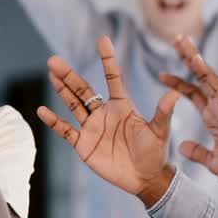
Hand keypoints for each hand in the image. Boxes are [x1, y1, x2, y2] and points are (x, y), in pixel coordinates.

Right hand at [36, 36, 180, 205]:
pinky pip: (65, 130)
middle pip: (83, 89)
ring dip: (61, 89)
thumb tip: (175, 94)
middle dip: (69, 74)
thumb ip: (163, 113)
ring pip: (73, 104)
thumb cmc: (155, 153)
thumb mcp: (159, 131)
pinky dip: (54, 121)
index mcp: (122, 106)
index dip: (107, 59)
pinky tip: (42, 110)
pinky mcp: (83, 144)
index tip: (103, 40)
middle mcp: (104, 113)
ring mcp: (91, 127)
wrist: (144, 178)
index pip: (113, 77)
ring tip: (50, 74)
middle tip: (54, 60)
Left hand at [162, 36, 217, 185]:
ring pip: (206, 75)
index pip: (194, 94)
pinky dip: (204, 71)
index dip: (178, 84)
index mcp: (214, 117)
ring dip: (193, 57)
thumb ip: (198, 152)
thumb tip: (182, 146)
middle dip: (187, 59)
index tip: (161, 74)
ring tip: (181, 40)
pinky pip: (215, 85)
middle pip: (199, 78)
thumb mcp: (213, 161)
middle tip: (176, 40)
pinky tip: (194, 58)